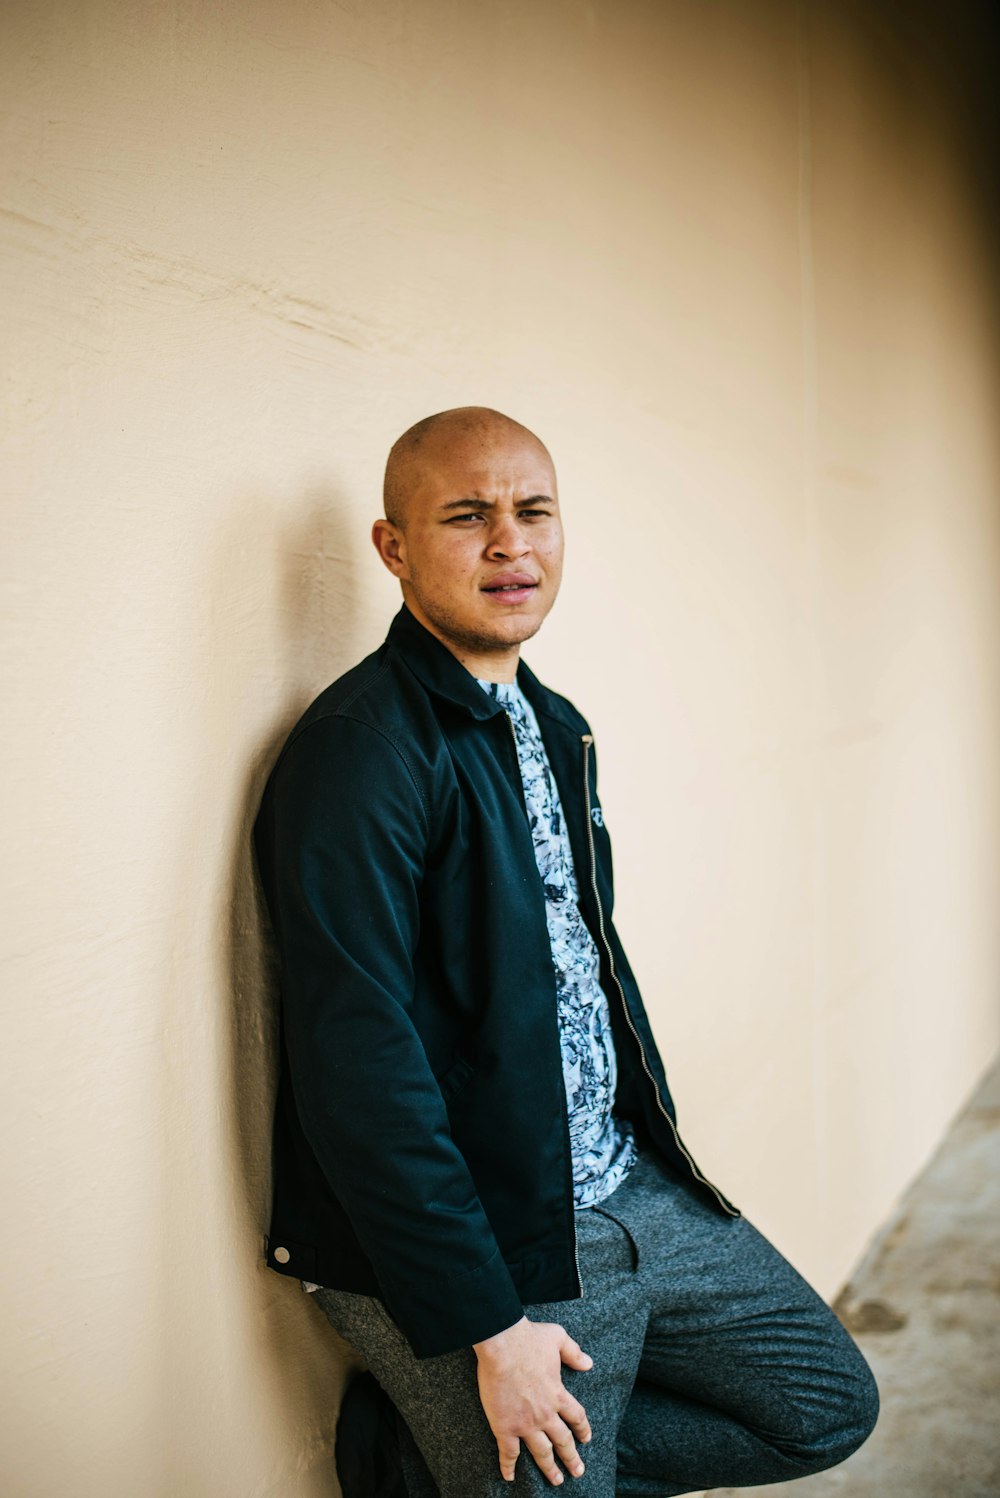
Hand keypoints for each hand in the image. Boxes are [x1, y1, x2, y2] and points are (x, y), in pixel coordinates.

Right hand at [473, 1315, 592, 1484]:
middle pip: (563, 1441)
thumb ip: (574, 1352)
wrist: (501, 1344)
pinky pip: (508, 1453)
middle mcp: (546, 1414)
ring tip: (557, 1480)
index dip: (582, 1430)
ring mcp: (526, 1423)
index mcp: (559, 1395)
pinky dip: (508, 1467)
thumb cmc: (529, 1338)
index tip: (586, 1440)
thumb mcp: (558, 1338)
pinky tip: (510, 1478)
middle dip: (572, 1458)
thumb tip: (589, 1363)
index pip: (576, 1418)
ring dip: (549, 1468)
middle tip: (577, 1472)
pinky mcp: (504, 1427)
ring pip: (542, 1452)